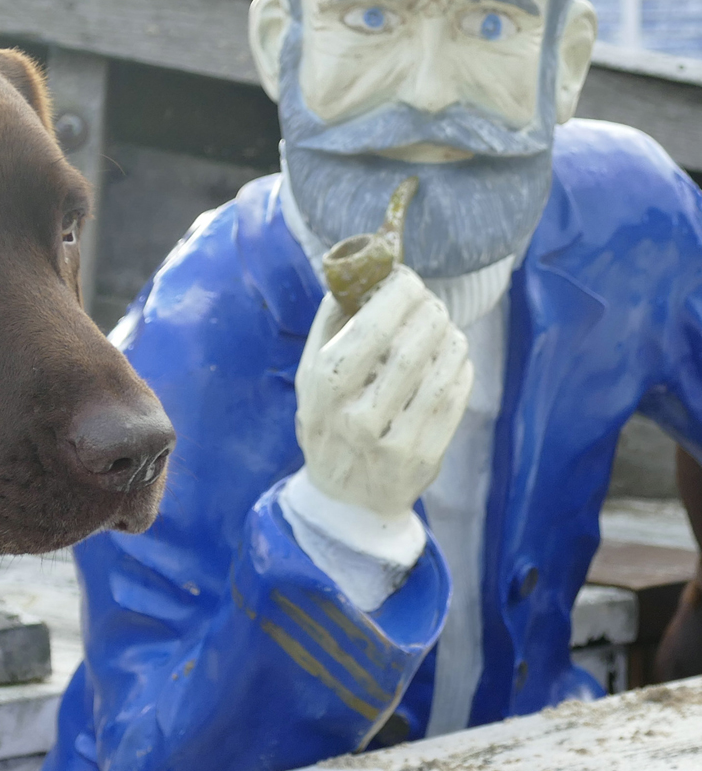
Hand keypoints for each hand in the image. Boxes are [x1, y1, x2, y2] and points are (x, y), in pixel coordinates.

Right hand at [294, 266, 472, 518]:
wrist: (343, 496)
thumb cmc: (327, 419)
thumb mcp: (309, 375)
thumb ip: (329, 325)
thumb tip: (359, 274)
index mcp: (325, 386)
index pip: (372, 328)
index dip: (400, 295)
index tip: (408, 279)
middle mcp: (356, 416)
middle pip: (411, 347)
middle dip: (430, 313)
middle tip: (433, 302)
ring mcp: (393, 441)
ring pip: (439, 373)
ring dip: (450, 338)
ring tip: (446, 326)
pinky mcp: (424, 458)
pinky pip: (454, 400)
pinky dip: (461, 369)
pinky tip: (455, 356)